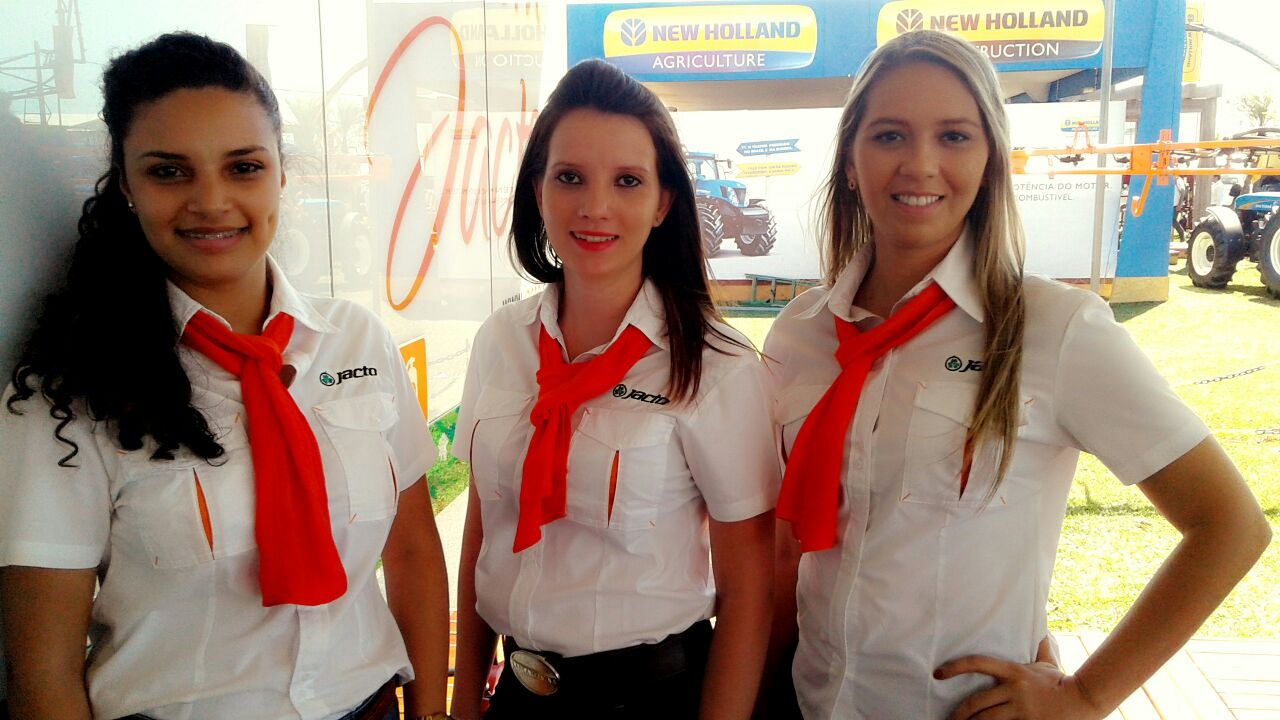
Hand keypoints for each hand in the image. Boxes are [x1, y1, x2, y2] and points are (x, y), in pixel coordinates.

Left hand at [935, 655, 1104, 719]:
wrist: (1083, 700)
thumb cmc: (1061, 681)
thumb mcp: (1047, 662)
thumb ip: (1038, 647)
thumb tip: (1038, 629)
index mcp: (1013, 671)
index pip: (978, 664)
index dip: (955, 668)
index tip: (938, 674)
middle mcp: (1014, 690)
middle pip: (976, 703)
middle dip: (959, 714)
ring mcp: (1020, 709)